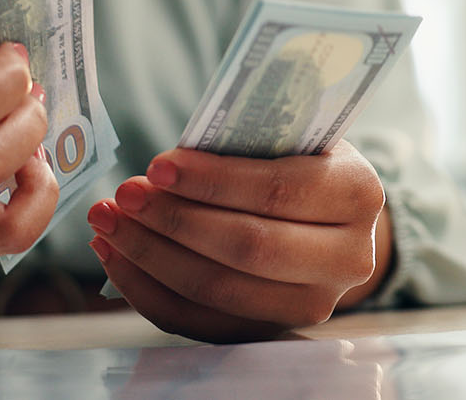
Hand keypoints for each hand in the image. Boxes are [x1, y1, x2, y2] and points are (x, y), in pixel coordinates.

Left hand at [87, 140, 391, 342]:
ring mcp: (313, 305)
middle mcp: (348, 259)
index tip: (157, 166)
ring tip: (108, 222)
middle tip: (124, 196)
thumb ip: (246, 140)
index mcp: (357, 194)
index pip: (278, 192)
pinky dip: (148, 290)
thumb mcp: (290, 134)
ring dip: (150, 256)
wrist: (328, 216)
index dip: (213, 182)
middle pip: (248, 249)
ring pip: (219, 290)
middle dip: (174, 221)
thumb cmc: (296, 159)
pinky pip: (199, 321)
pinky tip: (116, 255)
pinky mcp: (272, 331)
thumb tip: (166, 165)